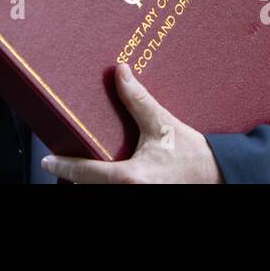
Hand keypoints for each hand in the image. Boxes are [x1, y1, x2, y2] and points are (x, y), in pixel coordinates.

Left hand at [40, 63, 222, 182]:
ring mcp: (137, 198)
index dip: (63, 166)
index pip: (84, 173)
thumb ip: (138, 100)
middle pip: (89, 187)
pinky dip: (108, 184)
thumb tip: (121, 72)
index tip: (48, 161)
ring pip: (102, 191)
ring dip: (93, 181)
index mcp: (130, 177)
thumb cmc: (193, 156)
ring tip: (84, 167)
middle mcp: (130, 193)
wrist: (221, 176)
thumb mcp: (162, 124)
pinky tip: (108, 175)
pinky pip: (116, 191)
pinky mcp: (145, 198)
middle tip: (64, 161)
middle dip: (76, 176)